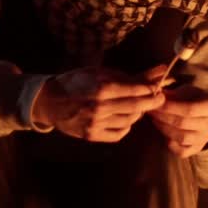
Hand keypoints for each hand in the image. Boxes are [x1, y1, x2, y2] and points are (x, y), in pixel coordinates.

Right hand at [32, 67, 162, 142]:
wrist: (48, 102)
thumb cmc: (76, 82)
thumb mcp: (100, 73)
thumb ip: (130, 75)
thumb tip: (159, 72)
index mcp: (100, 89)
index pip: (135, 91)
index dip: (151, 90)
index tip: (159, 87)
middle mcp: (98, 108)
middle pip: (136, 107)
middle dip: (151, 102)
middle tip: (158, 98)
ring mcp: (95, 124)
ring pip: (130, 121)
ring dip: (138, 113)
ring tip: (137, 105)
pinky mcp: (92, 136)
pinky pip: (120, 133)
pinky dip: (126, 125)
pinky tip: (123, 117)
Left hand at [148, 83, 207, 157]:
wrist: (207, 113)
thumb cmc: (194, 99)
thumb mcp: (187, 91)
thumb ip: (173, 94)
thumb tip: (155, 95)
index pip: (189, 109)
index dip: (170, 107)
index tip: (156, 103)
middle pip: (184, 124)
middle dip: (164, 117)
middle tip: (152, 111)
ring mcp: (205, 138)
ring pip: (182, 138)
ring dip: (165, 129)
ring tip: (155, 121)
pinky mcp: (197, 148)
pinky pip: (182, 151)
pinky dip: (171, 145)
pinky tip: (164, 134)